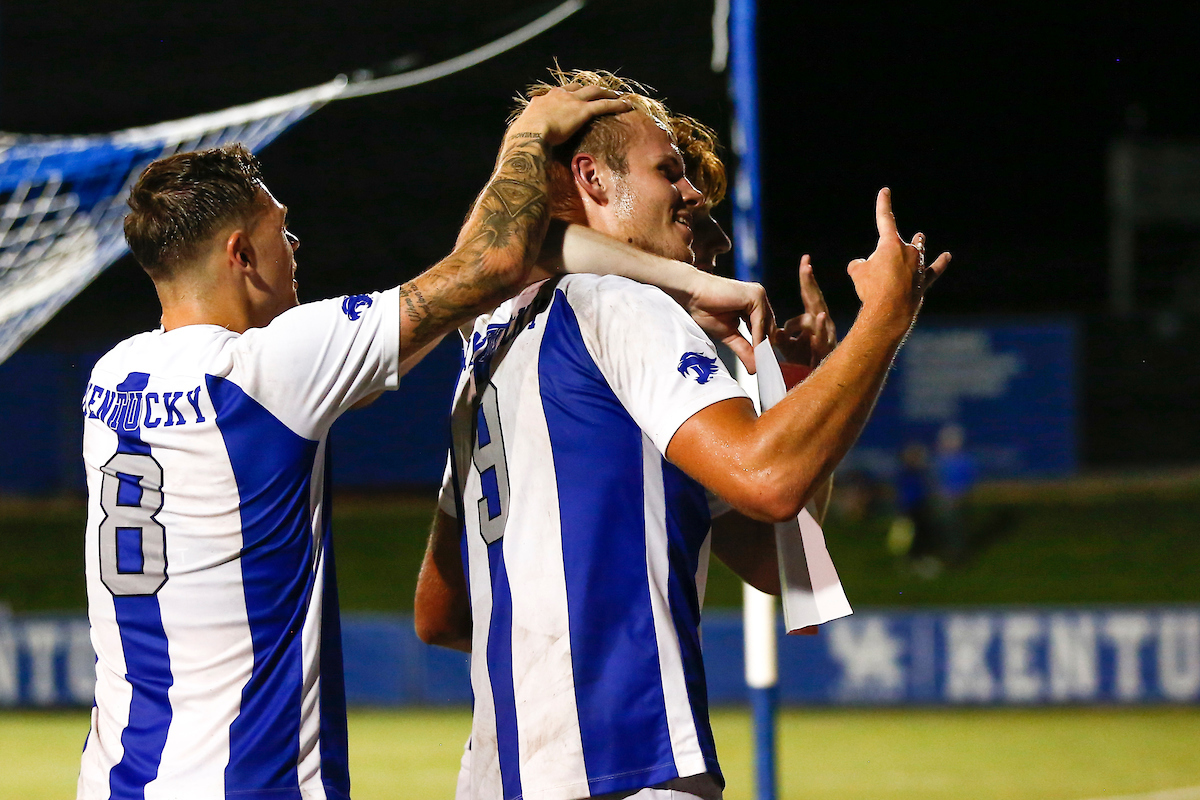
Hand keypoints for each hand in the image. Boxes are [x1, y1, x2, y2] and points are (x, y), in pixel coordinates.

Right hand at [507, 84, 632, 145]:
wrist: (527, 136)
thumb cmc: (521, 140)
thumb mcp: (521, 133)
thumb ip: (525, 135)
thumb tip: (519, 145)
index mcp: (542, 101)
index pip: (558, 92)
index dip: (568, 93)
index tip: (574, 96)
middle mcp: (557, 95)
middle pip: (578, 87)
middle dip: (589, 89)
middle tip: (599, 91)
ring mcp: (571, 101)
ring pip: (594, 91)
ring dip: (606, 92)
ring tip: (617, 95)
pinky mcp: (582, 110)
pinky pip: (604, 104)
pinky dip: (617, 104)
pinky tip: (627, 105)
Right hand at [683, 271, 774, 373]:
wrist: (692, 295)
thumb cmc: (704, 309)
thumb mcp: (729, 335)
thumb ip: (744, 350)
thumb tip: (754, 368)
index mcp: (753, 306)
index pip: (765, 329)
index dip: (763, 347)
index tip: (761, 364)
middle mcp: (758, 299)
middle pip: (770, 328)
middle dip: (766, 348)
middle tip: (763, 366)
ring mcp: (758, 296)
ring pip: (767, 326)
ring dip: (763, 345)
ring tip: (760, 361)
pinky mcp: (755, 296)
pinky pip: (760, 321)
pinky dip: (758, 337)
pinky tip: (755, 349)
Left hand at [772, 255, 836, 368]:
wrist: (819, 381)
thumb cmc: (804, 361)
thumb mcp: (789, 346)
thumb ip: (782, 336)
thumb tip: (776, 330)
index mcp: (812, 319)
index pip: (809, 295)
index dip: (807, 279)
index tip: (805, 260)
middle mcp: (822, 323)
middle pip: (815, 298)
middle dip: (810, 281)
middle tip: (806, 264)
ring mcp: (826, 334)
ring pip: (820, 314)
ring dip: (815, 297)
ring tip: (809, 281)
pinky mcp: (826, 348)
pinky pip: (822, 334)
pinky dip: (820, 325)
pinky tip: (818, 315)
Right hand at [846, 188, 950, 325]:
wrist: (889, 310)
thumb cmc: (872, 289)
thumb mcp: (857, 273)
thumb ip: (859, 264)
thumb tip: (861, 265)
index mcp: (890, 243)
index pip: (885, 218)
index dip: (884, 204)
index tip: (885, 191)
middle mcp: (908, 251)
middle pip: (898, 243)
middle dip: (886, 252)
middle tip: (878, 269)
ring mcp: (918, 265)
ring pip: (917, 251)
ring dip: (917, 244)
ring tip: (920, 235)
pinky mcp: (924, 281)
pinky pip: (934, 269)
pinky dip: (940, 263)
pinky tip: (947, 256)